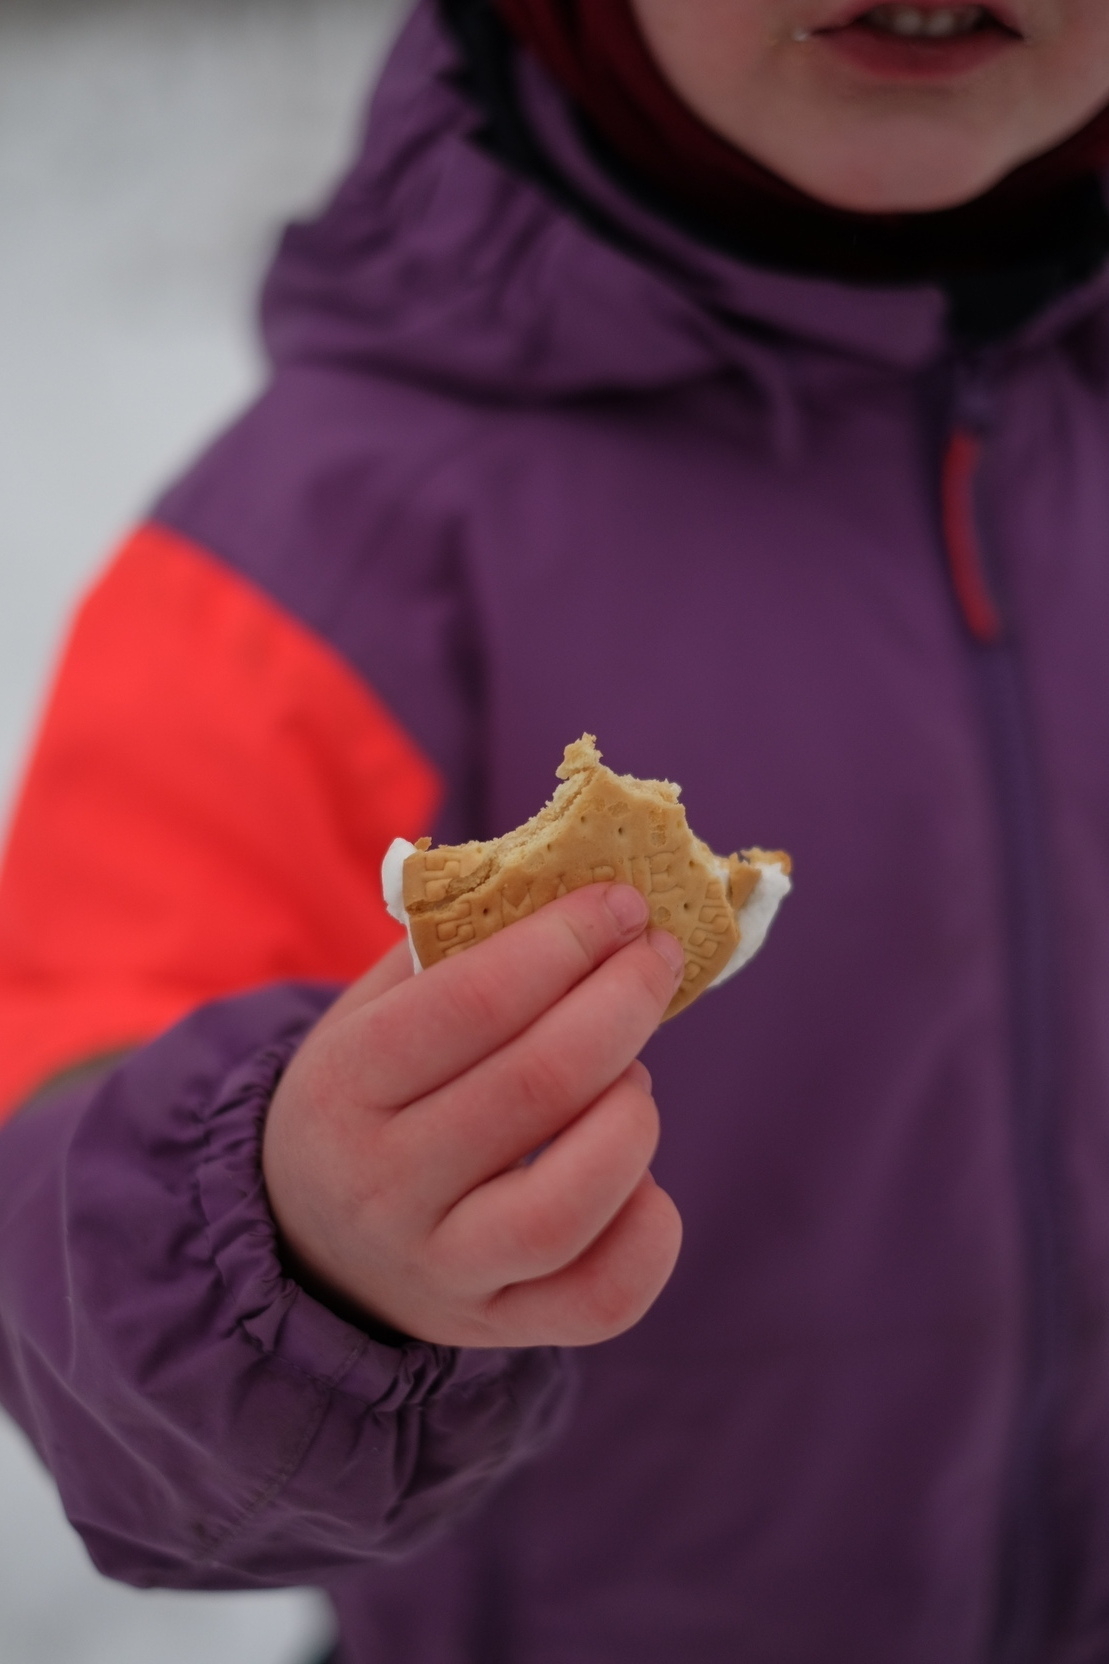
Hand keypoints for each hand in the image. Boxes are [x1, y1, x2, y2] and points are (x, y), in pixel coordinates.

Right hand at [262, 884, 684, 1347]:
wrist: (313, 1243)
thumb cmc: (369, 1096)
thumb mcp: (371, 1013)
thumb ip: (453, 948)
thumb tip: (572, 880)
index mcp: (342, 1086)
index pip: (474, 1000)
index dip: (566, 941)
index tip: (623, 903)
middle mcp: (383, 1188)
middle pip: (538, 1086)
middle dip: (623, 1003)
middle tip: (657, 959)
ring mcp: (442, 1272)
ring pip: (570, 1204)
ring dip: (631, 1116)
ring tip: (633, 1076)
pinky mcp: (499, 1329)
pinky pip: (604, 1297)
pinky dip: (651, 1227)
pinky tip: (641, 1176)